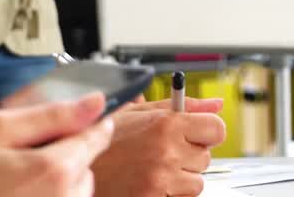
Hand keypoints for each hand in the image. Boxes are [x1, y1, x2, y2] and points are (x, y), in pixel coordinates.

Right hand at [0, 93, 114, 196]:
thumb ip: (52, 114)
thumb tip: (96, 102)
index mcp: (55, 170)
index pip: (95, 138)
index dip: (92, 122)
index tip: (86, 116)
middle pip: (86, 166)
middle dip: (66, 153)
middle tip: (24, 153)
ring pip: (78, 191)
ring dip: (59, 180)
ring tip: (18, 180)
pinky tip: (19, 195)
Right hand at [90, 100, 226, 196]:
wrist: (77, 165)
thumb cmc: (103, 139)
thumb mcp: (136, 112)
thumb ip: (180, 106)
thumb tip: (215, 104)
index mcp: (164, 124)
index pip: (216, 128)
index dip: (206, 130)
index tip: (195, 132)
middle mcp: (167, 152)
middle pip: (205, 156)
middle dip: (188, 153)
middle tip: (160, 149)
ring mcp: (162, 179)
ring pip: (196, 181)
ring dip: (180, 176)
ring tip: (153, 166)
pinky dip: (170, 191)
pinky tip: (149, 180)